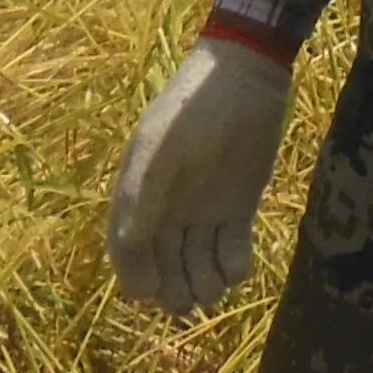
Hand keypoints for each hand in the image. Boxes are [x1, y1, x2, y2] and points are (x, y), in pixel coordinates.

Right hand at [106, 39, 292, 313]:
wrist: (245, 76)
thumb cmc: (195, 109)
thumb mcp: (163, 148)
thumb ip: (143, 194)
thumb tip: (127, 243)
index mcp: (140, 195)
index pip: (127, 250)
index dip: (134, 277)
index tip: (150, 291)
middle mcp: (169, 210)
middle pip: (163, 268)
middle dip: (173, 291)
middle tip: (189, 296)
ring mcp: (204, 213)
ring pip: (197, 268)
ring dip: (204, 284)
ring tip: (216, 278)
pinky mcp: (237, 211)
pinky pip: (230, 254)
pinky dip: (233, 267)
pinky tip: (237, 260)